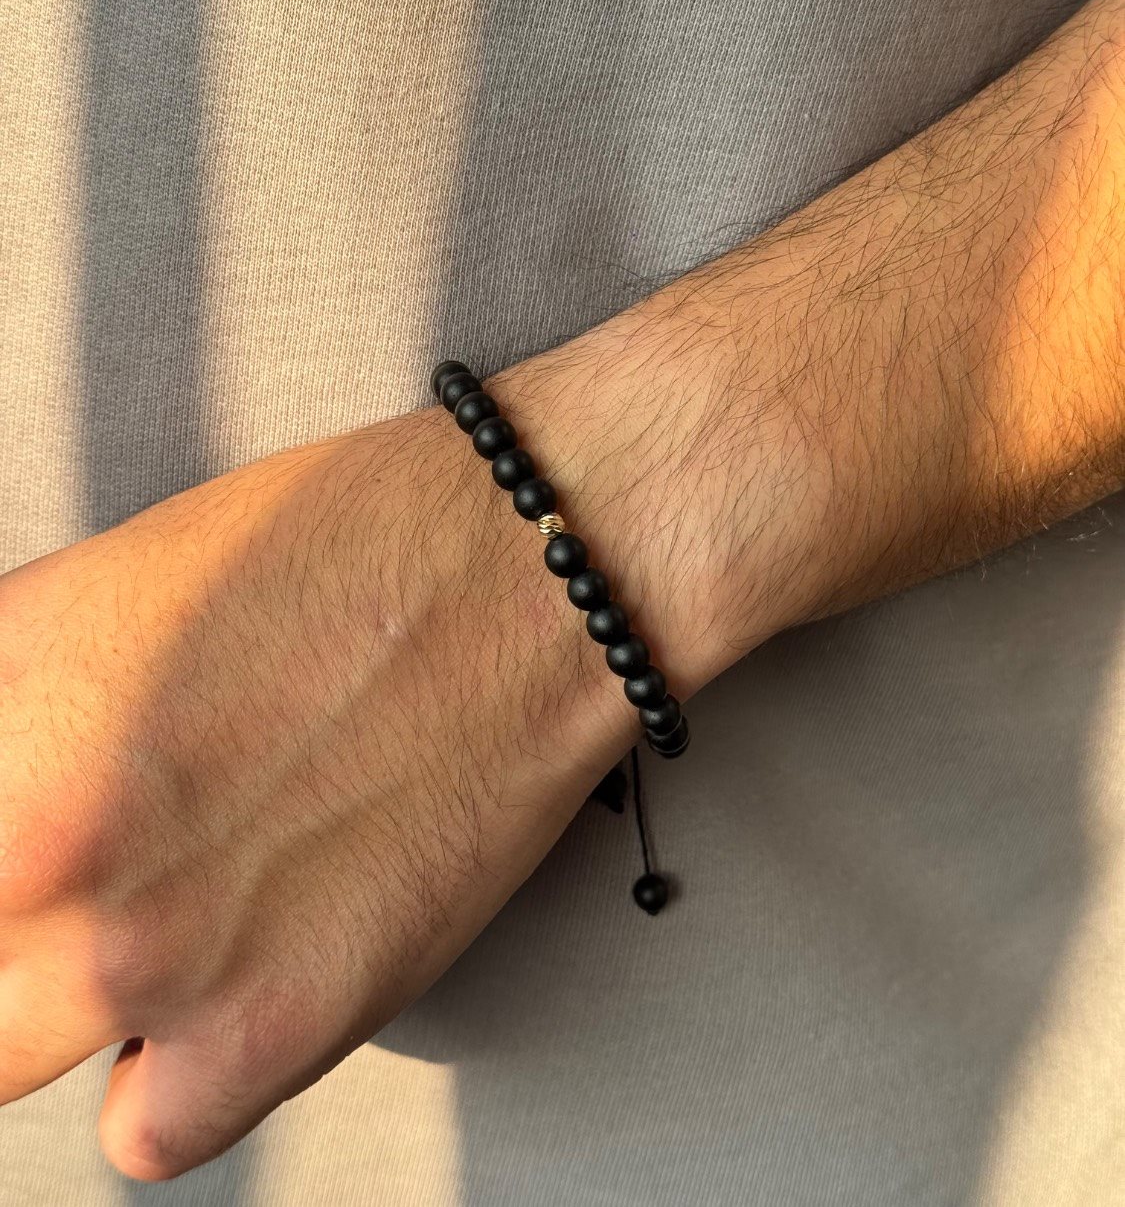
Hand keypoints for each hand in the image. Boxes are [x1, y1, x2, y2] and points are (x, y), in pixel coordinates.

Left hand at [0, 399, 641, 1179]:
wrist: (524, 574)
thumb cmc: (354, 546)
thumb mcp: (105, 581)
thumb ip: (6, 701)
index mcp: (4, 721)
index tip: (15, 853)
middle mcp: (53, 847)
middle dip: (10, 924)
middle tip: (70, 885)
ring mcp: (158, 952)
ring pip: (8, 1058)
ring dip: (66, 1002)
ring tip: (147, 921)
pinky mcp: (275, 1024)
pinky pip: (151, 1131)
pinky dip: (176, 1076)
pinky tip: (222, 982)